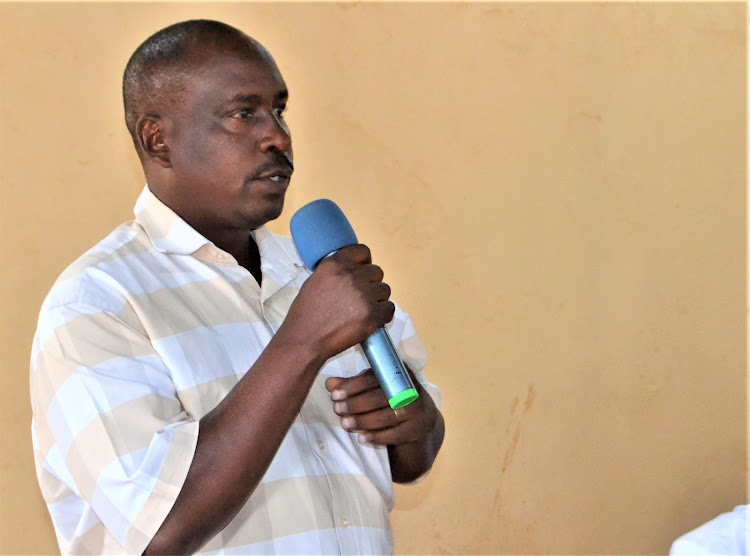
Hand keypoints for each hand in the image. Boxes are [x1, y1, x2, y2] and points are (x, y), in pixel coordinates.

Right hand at [284, 244, 394, 361]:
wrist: (306, 339)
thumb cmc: (306, 313)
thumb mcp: (315, 281)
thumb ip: (336, 273)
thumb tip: (353, 272)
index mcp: (335, 265)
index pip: (363, 251)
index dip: (365, 262)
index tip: (362, 271)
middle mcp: (352, 276)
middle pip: (377, 272)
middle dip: (371, 283)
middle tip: (361, 296)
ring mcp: (364, 296)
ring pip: (385, 290)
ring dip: (377, 299)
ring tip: (363, 310)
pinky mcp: (373, 315)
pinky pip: (389, 309)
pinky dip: (383, 315)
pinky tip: (371, 319)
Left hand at [325, 369, 438, 446]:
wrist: (421, 420)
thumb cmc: (391, 399)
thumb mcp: (373, 389)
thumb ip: (352, 386)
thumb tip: (329, 383)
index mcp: (398, 372)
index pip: (374, 377)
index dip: (353, 385)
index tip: (335, 394)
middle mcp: (411, 388)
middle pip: (380, 396)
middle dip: (355, 404)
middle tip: (337, 410)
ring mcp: (417, 409)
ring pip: (386, 416)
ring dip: (363, 421)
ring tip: (345, 425)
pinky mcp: (418, 429)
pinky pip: (395, 435)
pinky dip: (377, 437)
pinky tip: (362, 439)